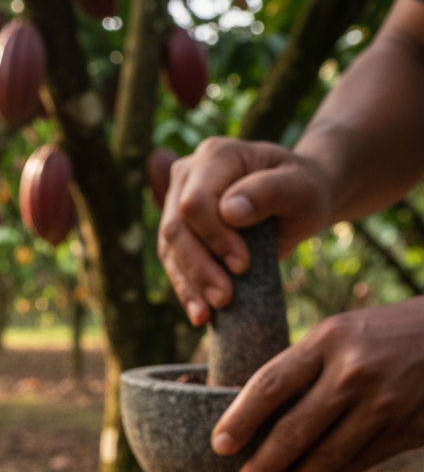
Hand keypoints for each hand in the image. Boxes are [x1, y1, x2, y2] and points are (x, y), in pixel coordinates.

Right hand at [157, 137, 332, 325]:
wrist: (298, 200)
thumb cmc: (303, 189)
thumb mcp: (301, 187)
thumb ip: (269, 192)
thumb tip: (229, 211)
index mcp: (216, 156)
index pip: (196, 202)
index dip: (213, 237)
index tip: (241, 265)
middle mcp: (187, 176)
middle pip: (175, 227)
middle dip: (198, 267)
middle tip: (224, 299)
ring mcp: (177, 205)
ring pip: (169, 250)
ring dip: (189, 285)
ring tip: (208, 315)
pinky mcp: (179, 234)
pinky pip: (173, 264)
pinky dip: (186, 291)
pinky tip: (200, 315)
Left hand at [210, 297, 423, 471]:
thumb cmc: (382, 334)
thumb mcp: (339, 333)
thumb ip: (302, 367)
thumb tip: (248, 410)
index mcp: (326, 341)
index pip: (270, 385)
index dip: (240, 420)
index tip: (219, 446)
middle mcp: (353, 373)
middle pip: (295, 429)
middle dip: (264, 465)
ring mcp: (383, 403)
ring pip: (327, 454)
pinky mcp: (408, 428)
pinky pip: (360, 462)